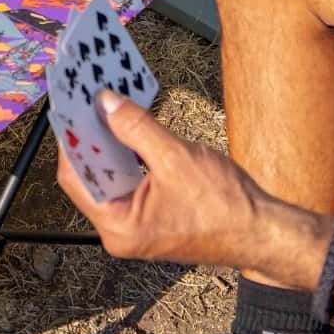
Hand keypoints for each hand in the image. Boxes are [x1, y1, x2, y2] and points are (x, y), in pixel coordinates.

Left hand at [57, 93, 326, 277]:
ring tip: (108, 108)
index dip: (71, 138)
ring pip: (110, 179)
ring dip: (109, 145)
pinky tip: (131, 129)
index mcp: (118, 226)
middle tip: (88, 100)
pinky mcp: (151, 218)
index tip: (71, 105)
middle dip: (90, 138)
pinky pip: (129, 183)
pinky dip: (128, 158)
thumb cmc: (225, 205)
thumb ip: (137, 128)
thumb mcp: (176, 157)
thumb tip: (106, 103)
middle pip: (90, 178)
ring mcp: (136, 226)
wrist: (262, 233)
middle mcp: (120, 231)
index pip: (75, 178)